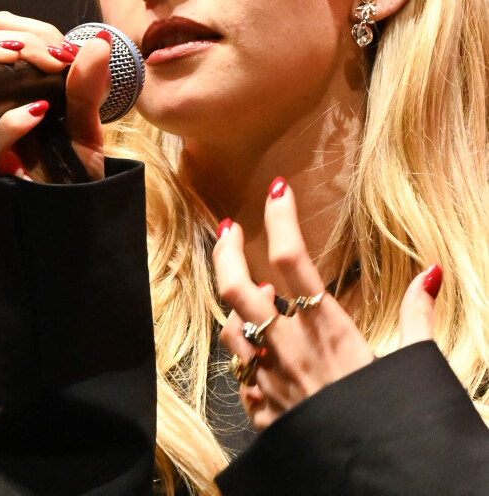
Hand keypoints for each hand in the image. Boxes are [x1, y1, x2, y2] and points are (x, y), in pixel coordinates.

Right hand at [0, 11, 110, 180]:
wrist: (77, 214)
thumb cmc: (76, 171)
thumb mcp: (88, 123)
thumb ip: (90, 86)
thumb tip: (99, 41)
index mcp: (14, 88)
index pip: (1, 34)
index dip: (30, 30)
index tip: (64, 47)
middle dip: (15, 39)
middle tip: (55, 56)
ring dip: (2, 62)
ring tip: (44, 67)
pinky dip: (11, 122)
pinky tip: (38, 113)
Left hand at [213, 178, 439, 430]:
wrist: (373, 482)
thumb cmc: (393, 418)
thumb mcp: (414, 362)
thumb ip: (418, 315)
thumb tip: (430, 274)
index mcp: (328, 328)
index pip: (293, 258)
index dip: (280, 218)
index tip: (277, 191)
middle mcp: (290, 349)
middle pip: (237, 287)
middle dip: (227, 251)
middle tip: (229, 228)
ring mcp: (270, 381)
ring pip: (231, 329)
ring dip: (236, 308)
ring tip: (251, 295)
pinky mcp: (264, 412)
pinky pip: (241, 375)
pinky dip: (246, 357)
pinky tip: (259, 354)